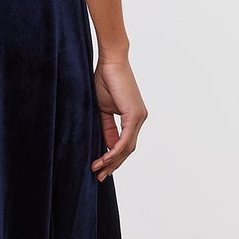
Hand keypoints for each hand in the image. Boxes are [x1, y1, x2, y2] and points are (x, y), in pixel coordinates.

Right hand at [91, 55, 146, 180]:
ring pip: (127, 148)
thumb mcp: (102, 109)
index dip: (112, 158)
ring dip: (112, 161)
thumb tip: (105, 145)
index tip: (99, 168)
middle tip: (100, 176)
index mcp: (133, 118)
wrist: (110, 61)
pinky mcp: (135, 115)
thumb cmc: (105, 80)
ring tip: (98, 170)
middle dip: (113, 165)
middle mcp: (140, 119)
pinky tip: (104, 159)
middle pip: (128, 150)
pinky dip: (114, 151)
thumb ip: (106, 127)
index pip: (124, 144)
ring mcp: (139, 117)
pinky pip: (124, 139)